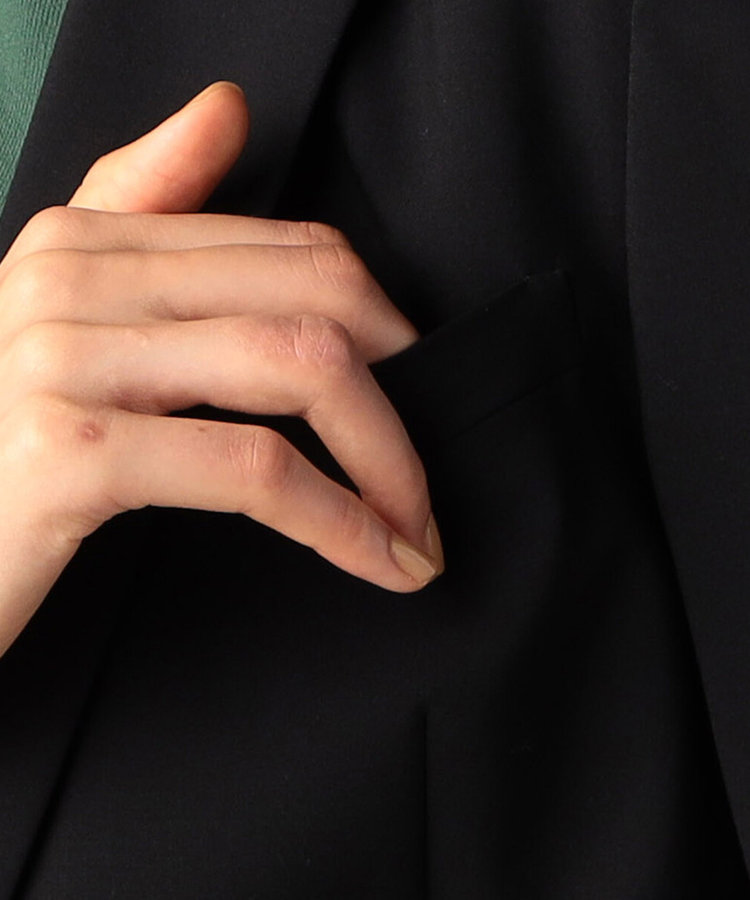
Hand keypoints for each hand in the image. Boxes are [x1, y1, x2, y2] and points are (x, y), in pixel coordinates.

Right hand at [0, 82, 442, 656]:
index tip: (417, 406)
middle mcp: (72, 275)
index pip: (296, 251)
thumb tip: (224, 107)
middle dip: (402, 402)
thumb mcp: (78, 329)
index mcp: (90, 240)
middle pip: (313, 300)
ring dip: (385, 466)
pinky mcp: (66, 450)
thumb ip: (145, 207)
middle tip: (427, 488)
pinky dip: (337, 520)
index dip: (385, 332)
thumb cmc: (11, 452)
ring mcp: (64, 356)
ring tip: (416, 533)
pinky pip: (252, 467)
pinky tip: (378, 559)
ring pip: (297, 370)